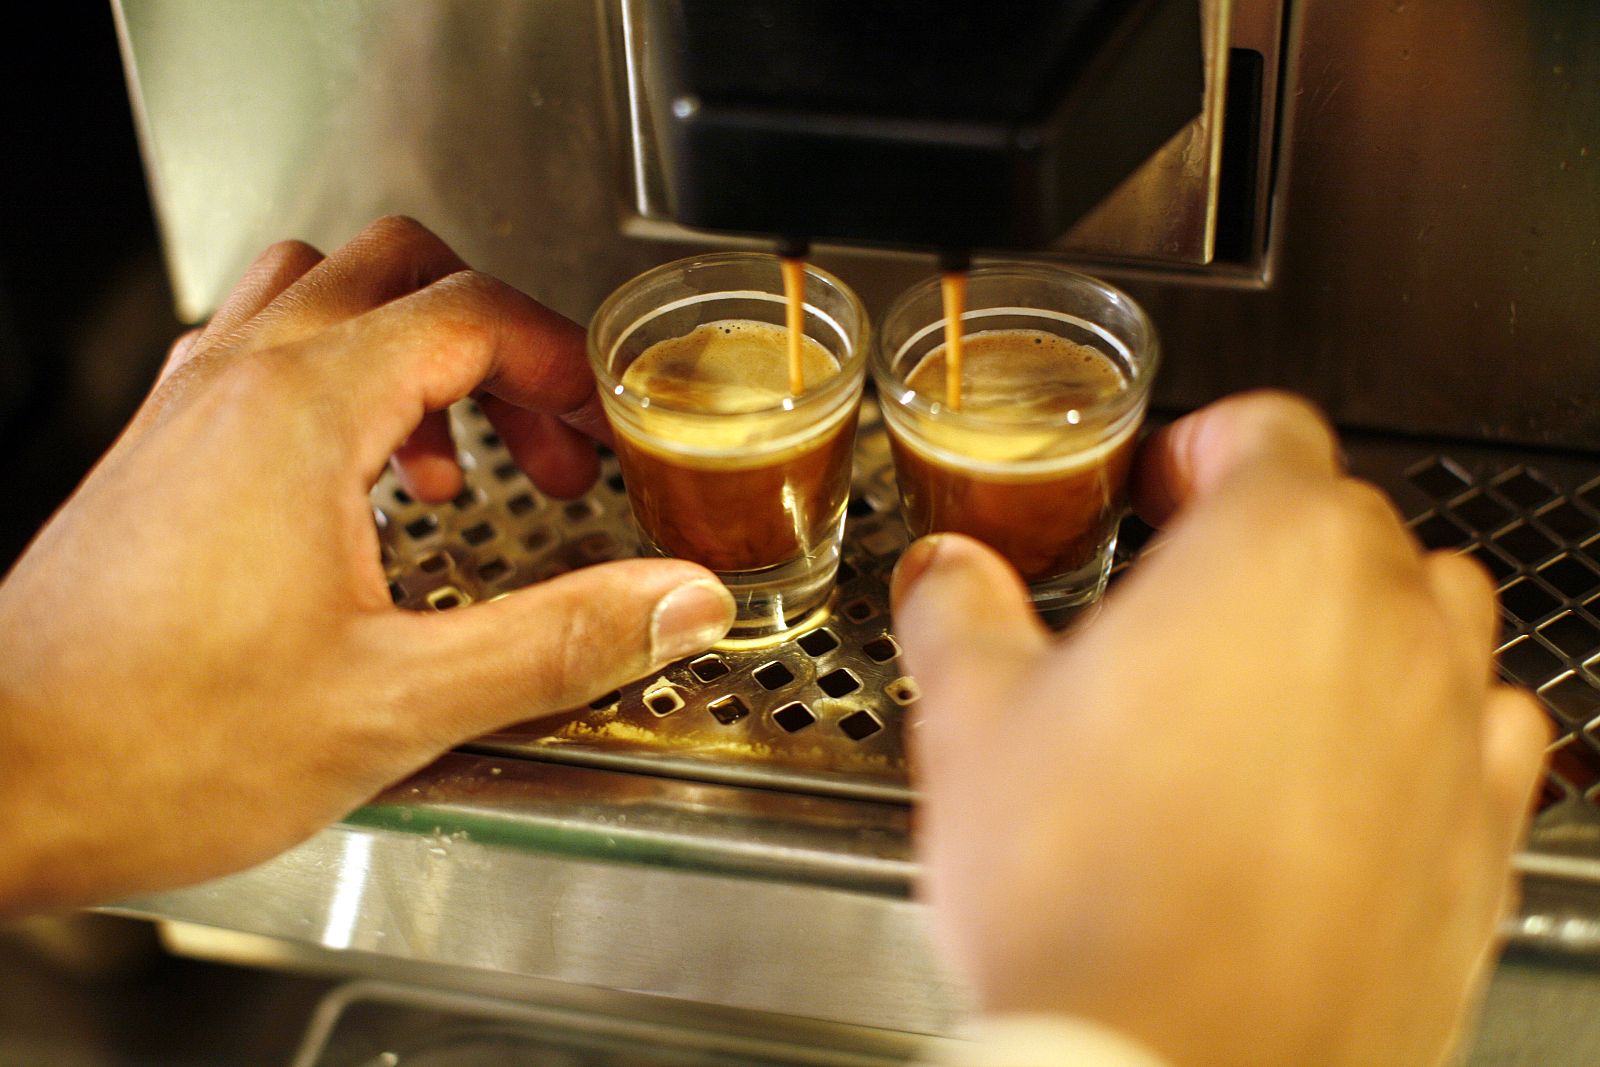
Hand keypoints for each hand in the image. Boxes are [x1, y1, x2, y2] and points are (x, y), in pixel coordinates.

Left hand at [0, 217, 733, 917]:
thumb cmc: (158, 743)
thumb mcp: (395, 702)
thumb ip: (557, 640)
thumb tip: (675, 600)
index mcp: (301, 410)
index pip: (470, 313)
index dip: (560, 363)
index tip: (601, 429)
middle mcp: (236, 382)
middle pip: (396, 269)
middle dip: (495, 341)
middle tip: (542, 436)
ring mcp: (185, 410)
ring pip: (318, 293)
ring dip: (411, 351)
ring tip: (457, 460)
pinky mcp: (157, 455)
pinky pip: (261, 356)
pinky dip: (339, 385)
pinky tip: (360, 489)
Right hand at [893, 392, 1548, 1066]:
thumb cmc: (1086, 895)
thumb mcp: (974, 726)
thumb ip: (958, 614)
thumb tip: (944, 571)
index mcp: (1266, 554)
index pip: (1267, 431)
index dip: (1202, 446)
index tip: (1165, 489)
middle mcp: (1388, 622)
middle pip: (1350, 518)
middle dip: (1268, 535)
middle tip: (1188, 594)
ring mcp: (1452, 731)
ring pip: (1437, 617)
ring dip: (1362, 620)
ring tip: (1274, 679)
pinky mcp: (1482, 837)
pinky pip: (1485, 737)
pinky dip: (1431, 730)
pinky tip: (1359, 775)